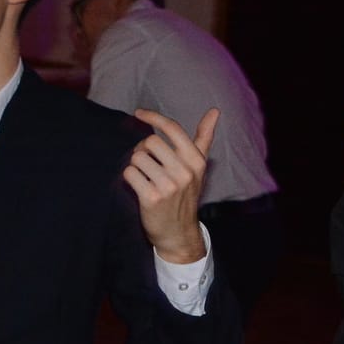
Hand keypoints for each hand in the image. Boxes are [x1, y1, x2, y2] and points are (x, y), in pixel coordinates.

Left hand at [126, 108, 217, 263]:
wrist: (178, 233)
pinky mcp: (152, 198)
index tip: (138, 113)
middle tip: (146, 163)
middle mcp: (185, 172)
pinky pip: (130, 174)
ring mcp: (169, 186)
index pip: (172, 129)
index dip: (153, 117)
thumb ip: (204, 138)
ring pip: (137, 158)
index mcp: (196, 161)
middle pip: (150, 142)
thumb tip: (215, 111)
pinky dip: (129, 178)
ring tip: (145, 177)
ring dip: (135, 166)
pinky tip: (139, 187)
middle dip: (143, 150)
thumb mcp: (198, 167)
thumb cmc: (185, 195)